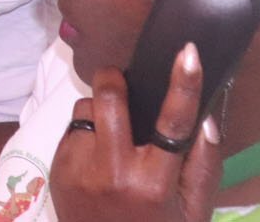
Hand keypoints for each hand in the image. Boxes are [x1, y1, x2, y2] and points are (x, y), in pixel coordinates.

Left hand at [49, 46, 220, 221]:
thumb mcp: (192, 210)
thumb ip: (202, 166)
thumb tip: (204, 118)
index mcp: (154, 183)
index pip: (173, 124)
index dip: (183, 85)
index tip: (187, 53)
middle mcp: (113, 172)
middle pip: (107, 99)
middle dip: (113, 79)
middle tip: (120, 80)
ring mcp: (78, 169)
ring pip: (85, 110)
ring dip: (98, 114)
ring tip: (112, 140)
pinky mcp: (56, 167)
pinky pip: (71, 130)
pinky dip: (85, 134)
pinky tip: (95, 159)